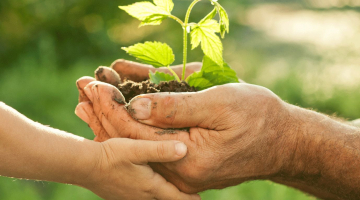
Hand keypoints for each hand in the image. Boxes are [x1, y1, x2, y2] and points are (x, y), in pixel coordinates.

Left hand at [75, 80, 294, 192]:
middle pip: (130, 143)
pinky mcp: (186, 163)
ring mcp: (182, 170)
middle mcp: (179, 171)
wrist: (283, 142)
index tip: (92, 86)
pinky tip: (118, 112)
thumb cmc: (258, 118)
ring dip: (113, 120)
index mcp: (187, 160)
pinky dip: (133, 127)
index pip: (136, 135)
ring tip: (88, 101)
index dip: (112, 107)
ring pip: (138, 145)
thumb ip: (175, 108)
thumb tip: (135, 106)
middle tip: (81, 90)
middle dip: (104, 113)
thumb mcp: (218, 104)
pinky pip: (151, 145)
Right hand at [82, 138, 200, 199]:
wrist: (85, 166)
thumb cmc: (112, 155)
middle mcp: (142, 196)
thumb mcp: (138, 149)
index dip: (190, 199)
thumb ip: (161, 150)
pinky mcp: (120, 195)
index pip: (176, 198)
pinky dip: (150, 194)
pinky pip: (141, 198)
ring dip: (163, 196)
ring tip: (172, 191)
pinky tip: (148, 185)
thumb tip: (185, 150)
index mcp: (150, 187)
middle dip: (177, 198)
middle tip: (189, 195)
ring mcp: (130, 198)